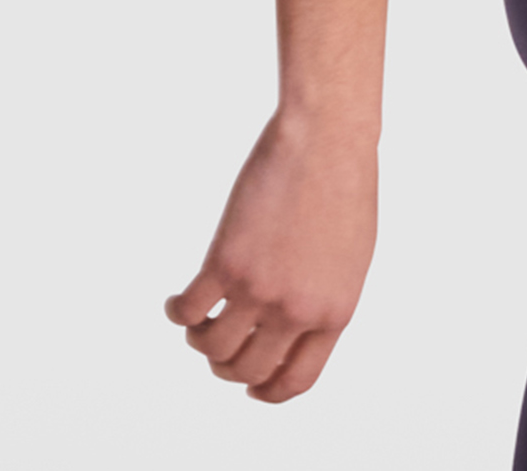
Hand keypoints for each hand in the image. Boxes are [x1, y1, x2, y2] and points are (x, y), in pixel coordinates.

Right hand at [164, 111, 377, 403]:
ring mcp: (260, 289)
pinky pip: (188, 312)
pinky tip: (176, 301)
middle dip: (226, 366)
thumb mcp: (350, 257)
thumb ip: (323, 300)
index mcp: (334, 313)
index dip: (266, 391)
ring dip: (199, 339)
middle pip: (246, 371)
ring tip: (198, 318)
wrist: (328, 137)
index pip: (294, 381)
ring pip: (211, 348)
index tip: (249, 387)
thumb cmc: (344, 185)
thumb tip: (288, 332)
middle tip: (216, 344)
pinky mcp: (227, 262)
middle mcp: (296, 310)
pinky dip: (176, 312)